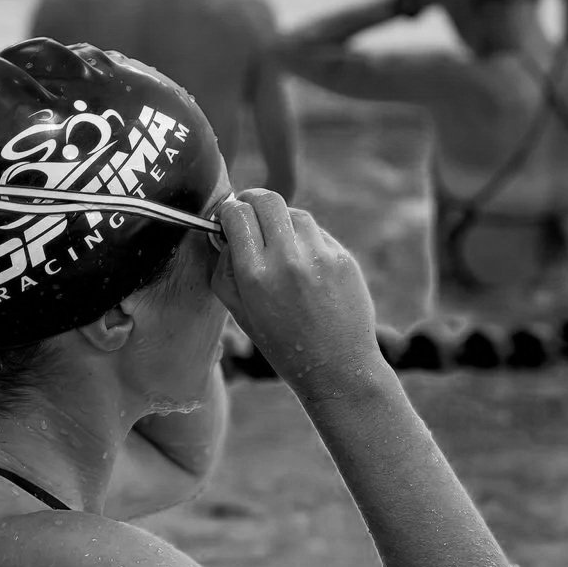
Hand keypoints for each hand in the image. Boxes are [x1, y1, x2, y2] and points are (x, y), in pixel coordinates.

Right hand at [207, 190, 382, 388]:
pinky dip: (304, 240)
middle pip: (267, 200)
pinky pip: (317, 233)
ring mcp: (320, 255)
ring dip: (280, 220)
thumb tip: (224, 233)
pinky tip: (303, 265)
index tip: (227, 218)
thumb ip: (224, 269)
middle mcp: (288, 260)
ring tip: (277, 243)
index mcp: (255, 276)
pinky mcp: (343, 257)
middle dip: (252, 200)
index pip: (237, 215)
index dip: (227, 211)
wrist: (337, 366)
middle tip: (248, 212)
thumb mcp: (239, 313)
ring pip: (294, 213)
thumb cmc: (282, 344)